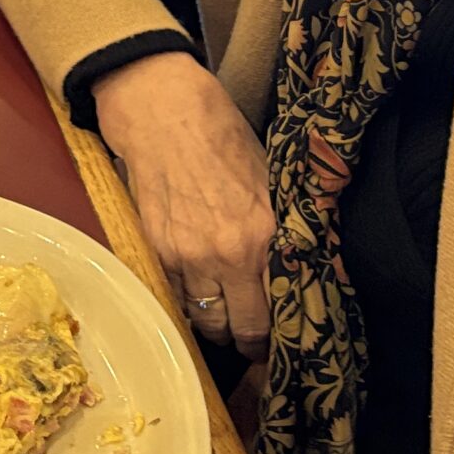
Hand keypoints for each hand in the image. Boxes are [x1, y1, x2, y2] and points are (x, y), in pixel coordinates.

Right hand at [94, 52, 274, 356]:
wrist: (163, 112)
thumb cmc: (221, 136)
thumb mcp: (267, 179)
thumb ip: (278, 228)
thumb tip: (295, 266)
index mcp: (264, 233)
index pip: (282, 307)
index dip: (285, 330)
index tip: (288, 336)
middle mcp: (228, 255)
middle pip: (246, 330)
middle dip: (253, 341)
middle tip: (258, 338)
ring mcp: (189, 258)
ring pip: (209, 324)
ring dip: (220, 326)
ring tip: (228, 317)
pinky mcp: (158, 253)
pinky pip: (178, 300)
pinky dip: (190, 304)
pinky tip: (198, 293)